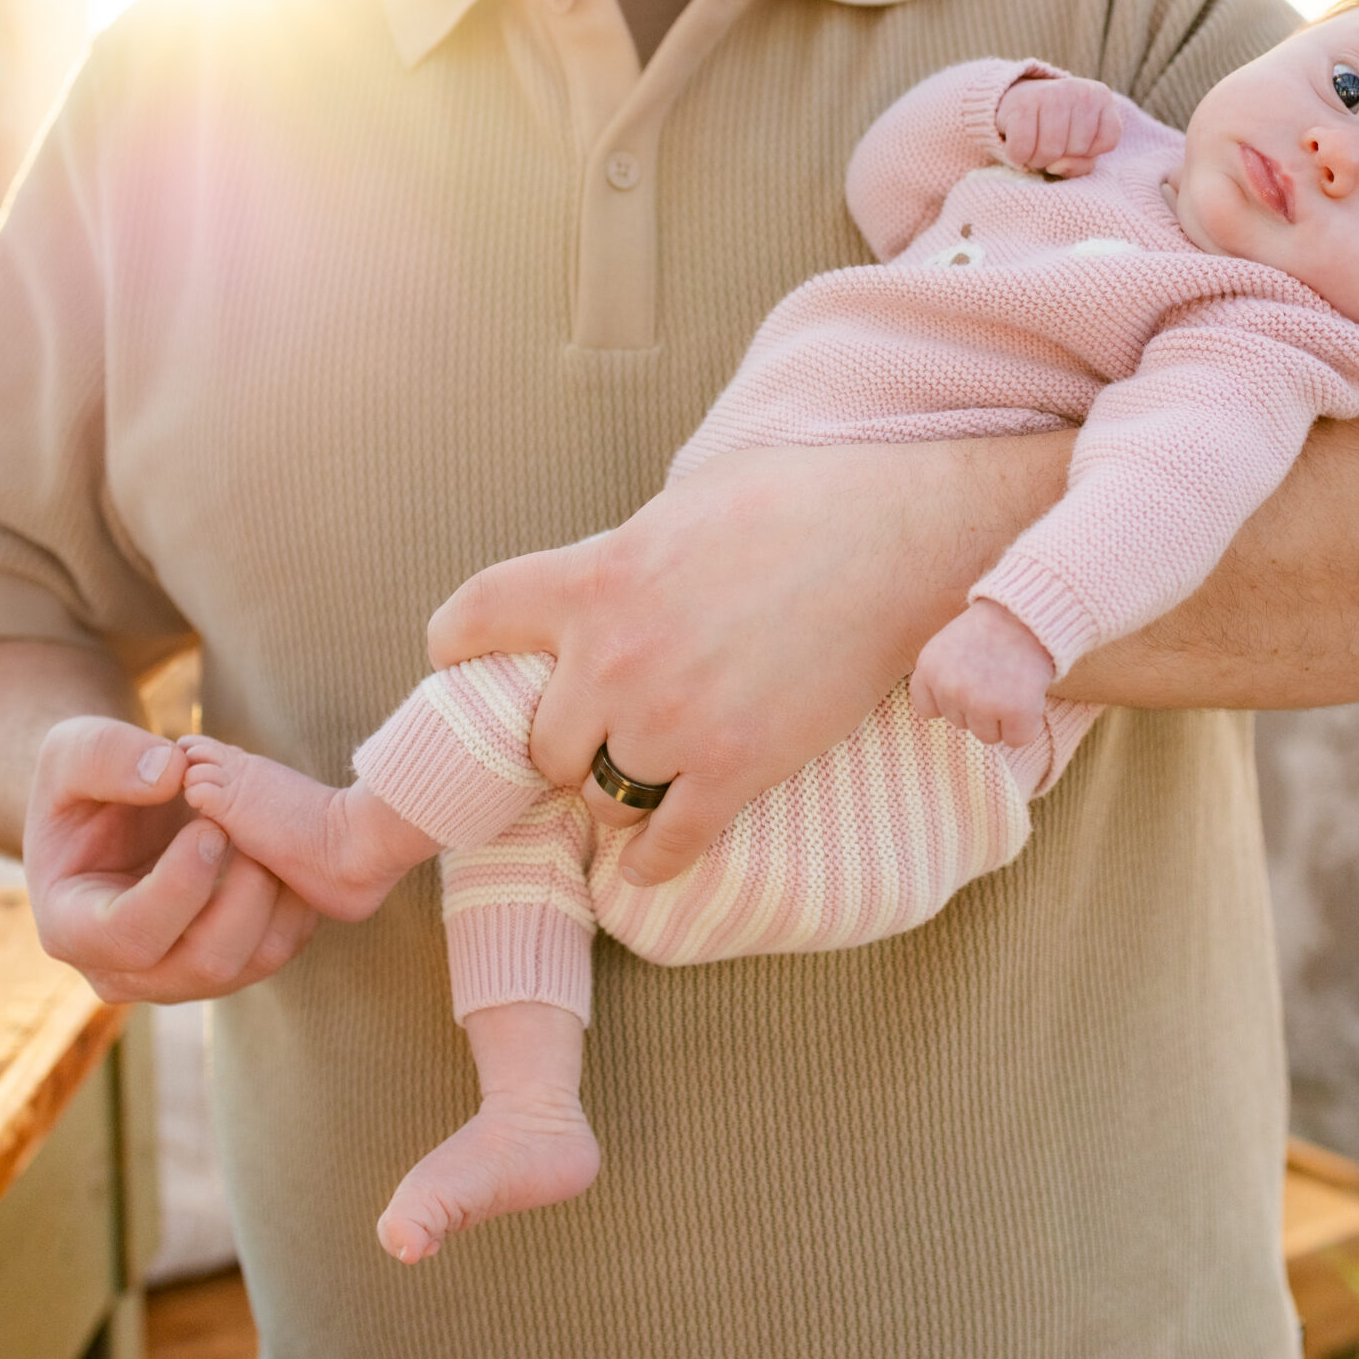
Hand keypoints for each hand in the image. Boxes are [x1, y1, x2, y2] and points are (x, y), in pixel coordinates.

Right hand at [24, 715, 318, 1002]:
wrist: (117, 807)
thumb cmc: (86, 783)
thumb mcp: (72, 749)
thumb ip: (104, 756)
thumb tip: (168, 776)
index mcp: (72, 927)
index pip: (130, 937)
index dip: (179, 886)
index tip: (209, 827)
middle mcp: (125, 970)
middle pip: (204, 962)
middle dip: (243, 891)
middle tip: (246, 825)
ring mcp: (181, 974)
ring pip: (254, 962)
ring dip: (275, 893)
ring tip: (262, 830)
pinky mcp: (230, 962)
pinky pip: (281, 946)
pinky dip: (295, 899)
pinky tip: (279, 846)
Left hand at [426, 441, 1031, 885]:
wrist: (899, 533)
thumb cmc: (801, 498)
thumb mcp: (681, 509)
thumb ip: (623, 563)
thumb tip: (597, 594)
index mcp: (594, 576)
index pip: (474, 620)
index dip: (459, 650)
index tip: (464, 667)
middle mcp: (614, 655)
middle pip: (542, 741)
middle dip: (566, 745)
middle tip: (597, 740)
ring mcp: (671, 720)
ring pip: (602, 797)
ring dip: (621, 794)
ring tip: (649, 783)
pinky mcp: (736, 768)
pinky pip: (665, 844)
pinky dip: (655, 861)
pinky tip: (656, 861)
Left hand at [909, 599, 1055, 746]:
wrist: (1032, 613)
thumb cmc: (993, 630)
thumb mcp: (949, 645)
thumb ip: (941, 678)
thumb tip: (944, 716)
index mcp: (928, 668)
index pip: (927, 709)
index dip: (950, 699)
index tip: (968, 679)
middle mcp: (950, 688)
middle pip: (960, 723)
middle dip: (980, 705)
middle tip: (996, 672)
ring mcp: (982, 702)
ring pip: (987, 735)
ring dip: (1003, 716)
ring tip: (1011, 681)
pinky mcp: (1016, 712)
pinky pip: (1017, 739)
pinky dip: (1027, 724)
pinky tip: (1029, 695)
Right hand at [997, 75, 1123, 176]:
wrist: (1014, 101)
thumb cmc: (1055, 129)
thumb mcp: (1081, 144)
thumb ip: (1083, 163)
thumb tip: (1057, 165)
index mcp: (1100, 96)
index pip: (1109, 140)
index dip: (1090, 150)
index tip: (1075, 138)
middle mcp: (1079, 90)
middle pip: (1078, 149)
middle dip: (1061, 156)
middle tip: (1049, 142)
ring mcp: (1050, 94)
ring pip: (1050, 153)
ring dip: (1038, 159)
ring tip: (1035, 145)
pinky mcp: (1021, 104)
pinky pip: (1022, 149)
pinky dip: (1017, 156)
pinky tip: (1018, 145)